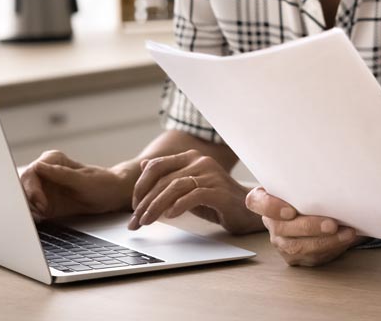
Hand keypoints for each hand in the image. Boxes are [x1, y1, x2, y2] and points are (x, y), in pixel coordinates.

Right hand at [20, 150, 130, 220]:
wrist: (112, 195)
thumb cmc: (102, 183)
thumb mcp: (84, 180)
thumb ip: (61, 174)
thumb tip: (39, 167)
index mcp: (52, 160)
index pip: (32, 172)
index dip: (32, 188)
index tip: (40, 202)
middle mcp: (44, 172)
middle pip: (23, 186)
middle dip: (28, 201)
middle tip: (40, 213)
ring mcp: (43, 187)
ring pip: (24, 198)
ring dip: (28, 209)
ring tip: (40, 218)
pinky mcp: (45, 202)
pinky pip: (31, 209)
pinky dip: (32, 215)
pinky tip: (40, 220)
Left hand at [128, 149, 263, 234]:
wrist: (247, 212)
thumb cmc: (216, 200)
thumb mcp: (188, 188)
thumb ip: (169, 177)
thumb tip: (145, 166)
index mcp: (191, 158)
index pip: (156, 166)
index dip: (140, 186)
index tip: (134, 205)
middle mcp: (200, 161)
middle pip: (163, 180)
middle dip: (144, 202)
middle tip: (135, 222)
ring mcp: (211, 175)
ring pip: (175, 187)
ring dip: (156, 207)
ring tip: (146, 222)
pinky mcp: (220, 191)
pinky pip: (194, 196)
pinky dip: (179, 206)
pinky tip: (170, 216)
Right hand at [245, 187, 360, 265]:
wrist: (309, 207)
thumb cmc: (305, 189)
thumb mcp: (300, 180)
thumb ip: (305, 179)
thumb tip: (330, 174)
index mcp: (263, 199)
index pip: (256, 202)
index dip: (271, 208)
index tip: (291, 211)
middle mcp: (270, 222)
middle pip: (282, 228)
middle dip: (310, 227)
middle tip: (332, 224)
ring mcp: (280, 241)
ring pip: (297, 247)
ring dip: (325, 241)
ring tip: (346, 233)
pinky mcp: (294, 256)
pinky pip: (310, 257)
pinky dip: (330, 249)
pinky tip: (345, 239)